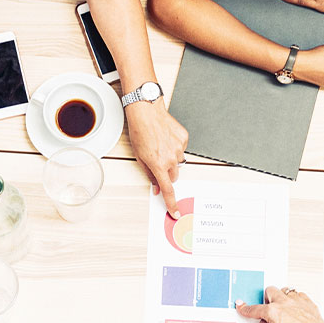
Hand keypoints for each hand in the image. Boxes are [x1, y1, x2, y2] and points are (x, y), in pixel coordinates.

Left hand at [125, 98, 188, 216]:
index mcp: (158, 164)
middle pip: (173, 176)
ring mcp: (179, 148)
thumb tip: (156, 187)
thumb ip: (150, 174)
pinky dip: (174, 147)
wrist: (146, 111)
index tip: (175, 212)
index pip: (167, 189)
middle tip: (158, 163)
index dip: (171, 203)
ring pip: (178, 162)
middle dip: (167, 174)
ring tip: (160, 145)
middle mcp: (171, 158)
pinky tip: (165, 138)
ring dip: (171, 159)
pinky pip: (181, 149)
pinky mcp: (184, 138)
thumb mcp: (139, 157)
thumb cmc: (140, 131)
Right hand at [236, 287, 323, 322]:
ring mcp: (298, 301)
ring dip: (282, 298)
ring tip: (283, 309)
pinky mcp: (309, 303)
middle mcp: (285, 303)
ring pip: (285, 291)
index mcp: (273, 312)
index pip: (255, 309)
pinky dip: (295, 301)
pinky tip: (295, 310)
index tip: (242, 306)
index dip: (246, 309)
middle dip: (266, 299)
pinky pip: (299, 296)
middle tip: (268, 308)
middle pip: (270, 291)